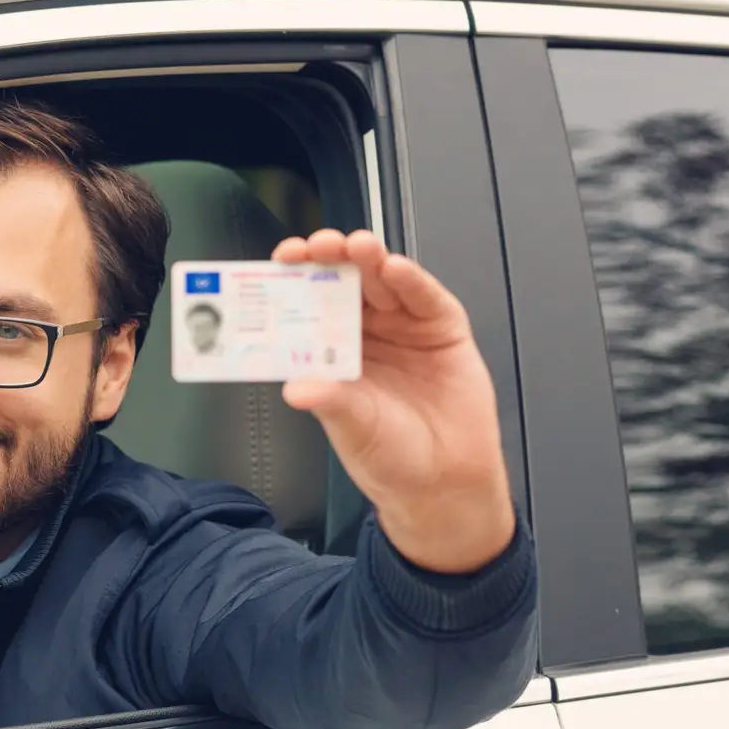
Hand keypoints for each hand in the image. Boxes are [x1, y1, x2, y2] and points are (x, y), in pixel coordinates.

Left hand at [273, 229, 515, 574]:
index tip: (284, 258)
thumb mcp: (351, 427)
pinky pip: (426, 297)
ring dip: (369, 259)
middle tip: (320, 245)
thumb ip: (329, 400)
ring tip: (356, 248)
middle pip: (346, 280)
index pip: (310, 301)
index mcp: (334, 349)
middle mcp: (367, 332)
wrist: (444, 482)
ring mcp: (405, 326)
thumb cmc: (390, 456)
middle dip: (332, 257)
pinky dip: (412, 280)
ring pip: (384, 280)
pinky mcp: (443, 329)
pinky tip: (396, 269)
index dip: (299, 276)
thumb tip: (294, 388)